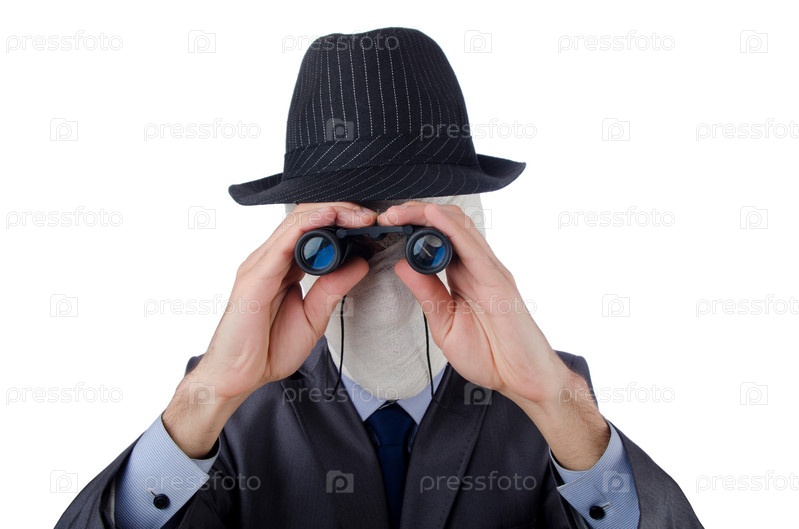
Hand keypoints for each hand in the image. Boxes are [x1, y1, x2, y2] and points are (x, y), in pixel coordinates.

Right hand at [164, 203, 375, 456]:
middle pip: (305, 219)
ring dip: (329, 213)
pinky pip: (282, 243)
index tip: (370, 223)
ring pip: (295, 223)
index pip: (312, 230)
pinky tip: (328, 219)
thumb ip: (333, 288)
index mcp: (283, 267)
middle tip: (370, 215)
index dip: (342, 220)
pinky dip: (307, 227)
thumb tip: (360, 263)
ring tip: (357, 214)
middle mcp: (269, 260)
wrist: (237, 377)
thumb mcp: (314, 317)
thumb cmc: (267, 349)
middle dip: (341, 211)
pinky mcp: (254, 277)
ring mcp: (260, 265)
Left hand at [379, 202, 608, 468]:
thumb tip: (402, 265)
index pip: (437, 238)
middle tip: (387, 214)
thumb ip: (427, 293)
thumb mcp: (444, 323)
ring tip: (400, 210)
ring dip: (427, 214)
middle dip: (415, 214)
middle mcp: (477, 268)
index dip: (412, 225)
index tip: (385, 223)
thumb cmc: (490, 355)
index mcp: (463, 276)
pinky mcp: (498, 281)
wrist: (522, 379)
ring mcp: (489, 271)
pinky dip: (452, 228)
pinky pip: (473, 247)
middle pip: (447, 225)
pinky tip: (433, 217)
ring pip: (459, 227)